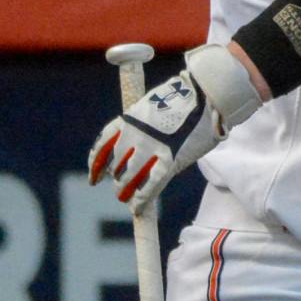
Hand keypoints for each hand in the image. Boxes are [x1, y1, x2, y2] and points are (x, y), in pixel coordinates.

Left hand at [87, 45, 260, 212]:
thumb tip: (145, 144)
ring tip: (127, 198)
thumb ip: (147, 125)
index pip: (103, 145)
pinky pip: (149, 186)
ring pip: (128, 178)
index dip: (97, 164)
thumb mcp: (156, 106)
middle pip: (116, 165)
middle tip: (121, 189)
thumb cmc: (188, 97)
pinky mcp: (167, 160)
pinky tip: (137, 207)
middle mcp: (133, 134)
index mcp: (129, 119)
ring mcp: (149, 148)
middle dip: (117, 179)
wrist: (206, 93)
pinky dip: (141, 199)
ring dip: (125, 190)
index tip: (94, 179)